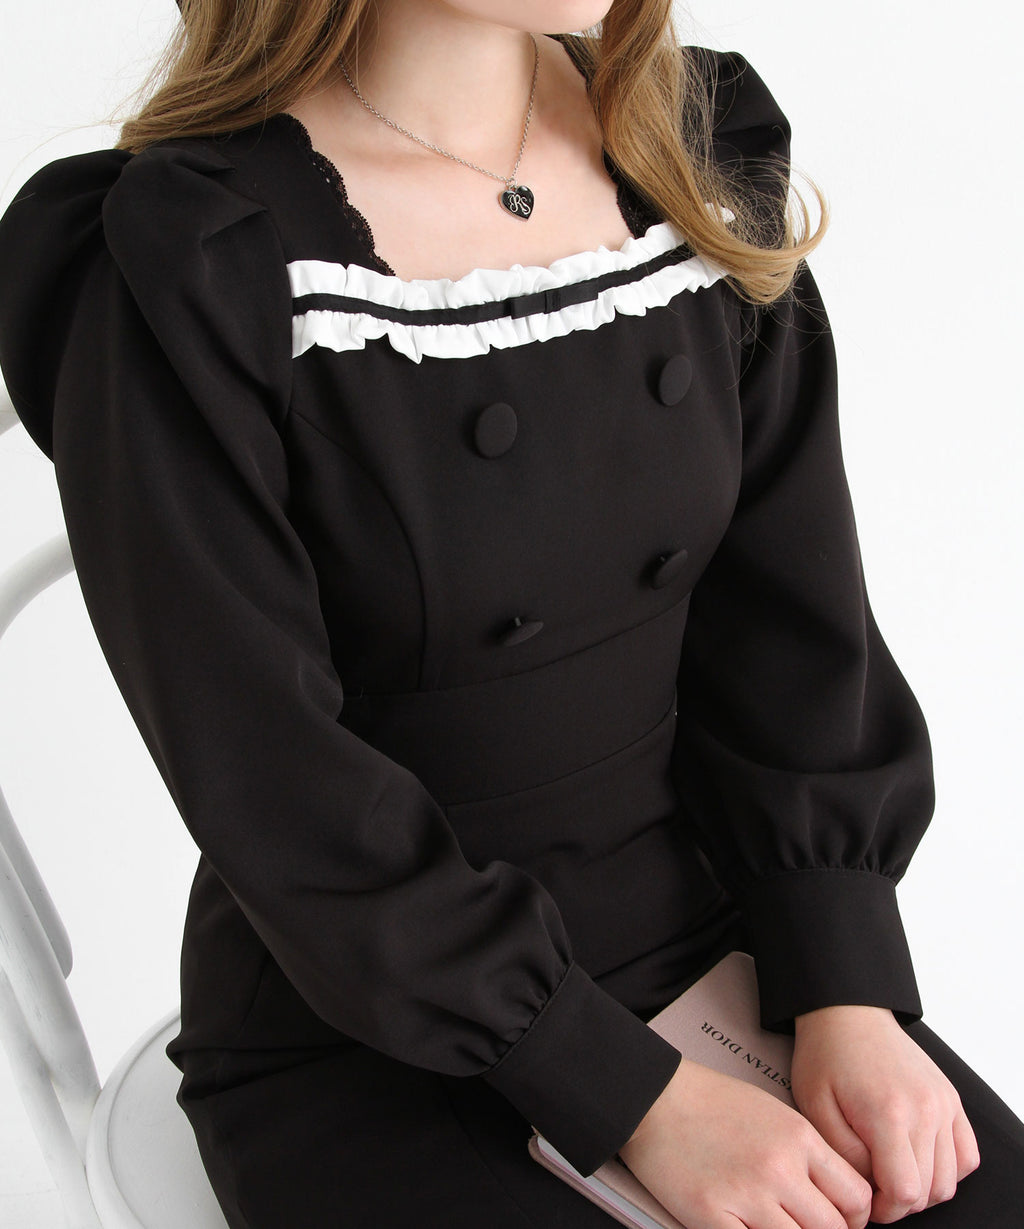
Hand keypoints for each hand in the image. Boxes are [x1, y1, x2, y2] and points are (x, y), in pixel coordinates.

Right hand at [618, 1054, 873, 1228]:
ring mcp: (746, 1194)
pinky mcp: (711, 1215)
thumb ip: (806, 1153)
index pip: (856, 1196)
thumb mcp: (772, 1113)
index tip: (841, 1221)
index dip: (854, 1218)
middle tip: (806, 1226)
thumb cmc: (711, 1101)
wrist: (655, 1095)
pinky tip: (747, 1227)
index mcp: (798, 1137)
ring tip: (775, 1224)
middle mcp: (779, 1167)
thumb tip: (832, 1195)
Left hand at [791, 1005, 980, 1222]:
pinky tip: (918, 1161)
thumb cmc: (826, 1055)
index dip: (885, 1209)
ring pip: (949, 1180)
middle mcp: (925, 1110)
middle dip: (899, 1202)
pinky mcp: (951, 1099)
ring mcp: (942, 1104)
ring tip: (891, 1173)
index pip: (904, 1192)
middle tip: (873, 1187)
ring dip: (922, 1189)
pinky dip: (947, 1170)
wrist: (848, 1013)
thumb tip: (870, 1188)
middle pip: (928, 1191)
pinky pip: (967, 1156)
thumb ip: (844, 1155)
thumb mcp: (815, 1106)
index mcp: (888, 1113)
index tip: (865, 1200)